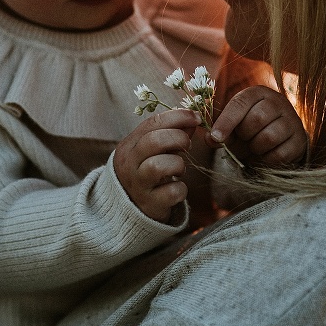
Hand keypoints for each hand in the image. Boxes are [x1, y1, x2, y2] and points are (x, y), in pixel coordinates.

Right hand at [113, 108, 199, 223]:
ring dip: (178, 164)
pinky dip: (180, 188)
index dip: (177, 117)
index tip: (196, 117)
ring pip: (158, 166)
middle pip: (153, 141)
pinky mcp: (149, 204)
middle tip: (187, 144)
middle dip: (178, 138)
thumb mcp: (152, 151)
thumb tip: (192, 118)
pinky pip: (171, 192)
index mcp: (129, 146)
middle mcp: (129, 164)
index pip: (151, 123)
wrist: (130, 209)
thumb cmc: (146, 172)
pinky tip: (177, 188)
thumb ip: (170, 134)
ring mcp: (138, 185)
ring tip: (179, 168)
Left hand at [207, 86, 307, 167]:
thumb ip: (219, 130)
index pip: (239, 104)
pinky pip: (280, 154)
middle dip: (244, 135)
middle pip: (256, 119)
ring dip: (255, 147)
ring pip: (269, 137)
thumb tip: (210, 138)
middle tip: (243, 138)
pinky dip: (267, 159)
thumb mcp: (233, 124)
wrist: (280, 136)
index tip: (216, 137)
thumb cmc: (250, 127)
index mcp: (257, 93)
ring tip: (253, 146)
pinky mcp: (299, 139)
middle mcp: (277, 102)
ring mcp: (292, 120)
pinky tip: (265, 154)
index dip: (226, 122)